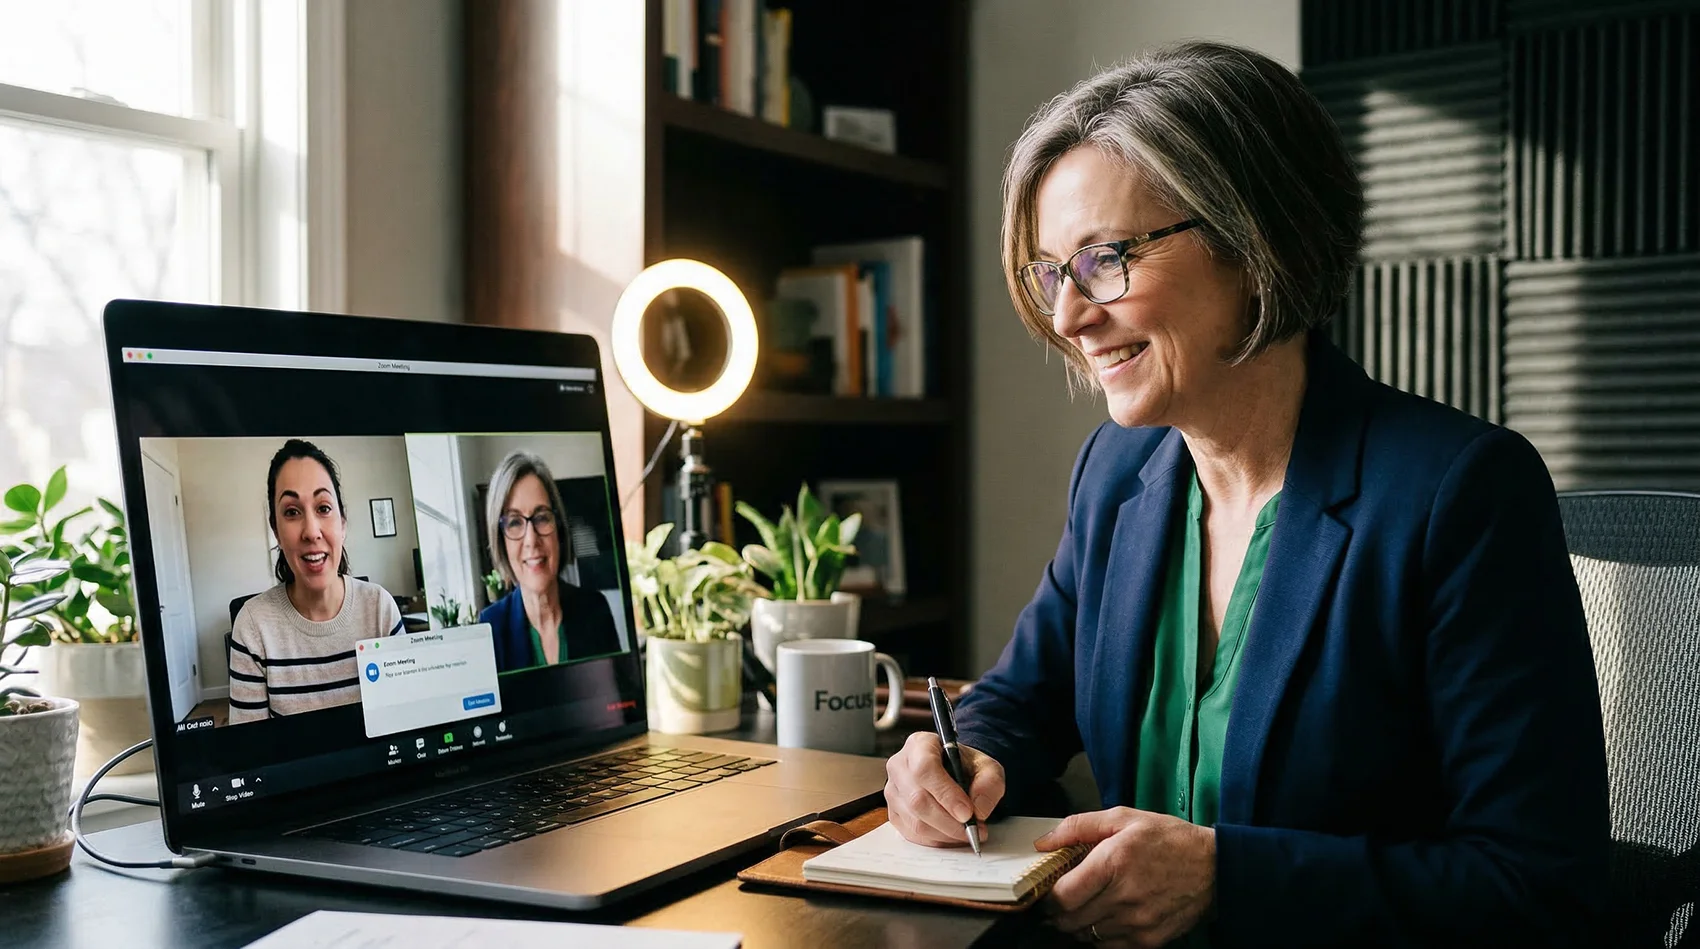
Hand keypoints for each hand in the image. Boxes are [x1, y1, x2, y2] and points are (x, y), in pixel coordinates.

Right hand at [884, 731, 1004, 847]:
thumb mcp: (987, 767)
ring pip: (915, 821)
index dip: (946, 794)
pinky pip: (912, 834)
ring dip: (945, 833)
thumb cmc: (966, 767)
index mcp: (919, 744)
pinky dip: (936, 840)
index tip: (967, 813)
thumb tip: (978, 810)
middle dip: (949, 822)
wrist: (955, 773)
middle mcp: (900, 765)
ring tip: (967, 833)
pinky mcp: (893, 812)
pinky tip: (952, 835)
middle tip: (973, 829)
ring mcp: (893, 790)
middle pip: (917, 799)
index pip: (925, 768)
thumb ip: (989, 783)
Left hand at [1035, 807, 1214, 947]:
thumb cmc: (1169, 840)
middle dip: (1058, 912)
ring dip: (1078, 924)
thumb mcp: (1124, 818)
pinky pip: (1108, 947)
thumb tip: (1044, 841)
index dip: (1049, 895)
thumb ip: (1078, 826)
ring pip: (1086, 936)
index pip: (1063, 896)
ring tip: (1086, 906)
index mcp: (1113, 862)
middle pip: (1070, 920)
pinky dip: (1100, 936)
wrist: (1215, 868)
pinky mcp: (1149, 940)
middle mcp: (1124, 897)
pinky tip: (1106, 918)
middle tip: (1062, 899)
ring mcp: (1137, 923)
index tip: (1049, 888)